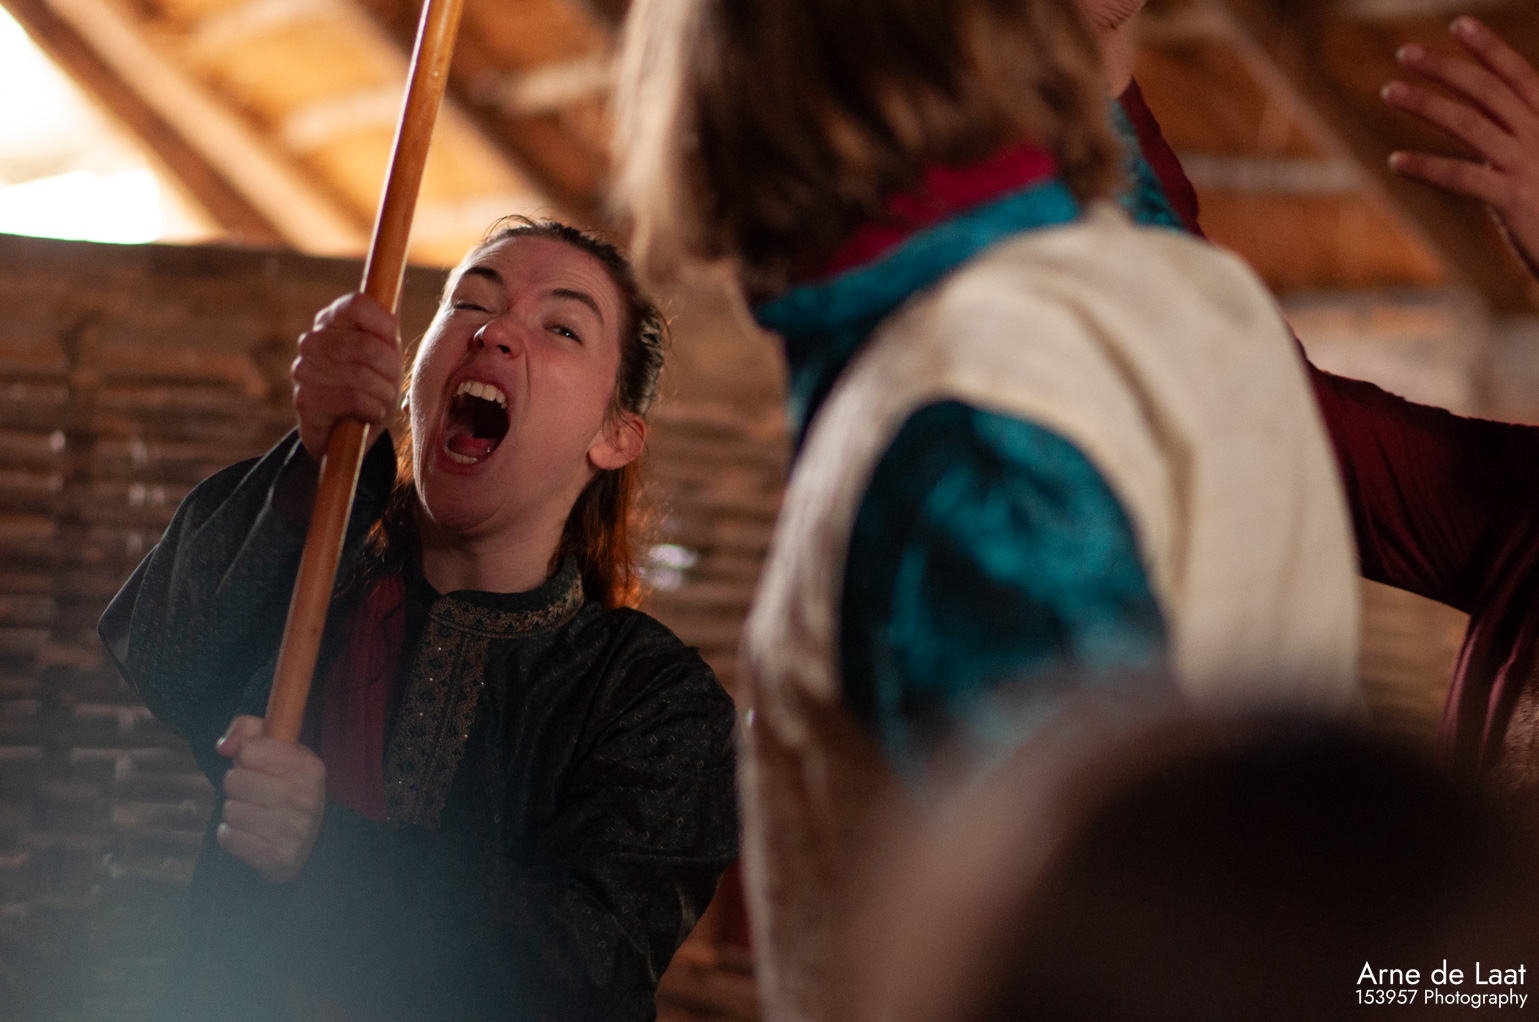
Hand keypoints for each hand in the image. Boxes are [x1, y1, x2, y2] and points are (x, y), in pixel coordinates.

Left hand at [215, 715, 325, 883]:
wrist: (301, 841)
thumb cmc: (282, 787)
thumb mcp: (275, 751)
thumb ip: (248, 729)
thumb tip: (225, 745)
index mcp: (309, 766)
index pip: (249, 750)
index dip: (245, 756)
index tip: (256, 764)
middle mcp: (306, 798)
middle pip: (234, 780)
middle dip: (236, 785)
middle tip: (253, 792)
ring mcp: (294, 830)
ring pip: (230, 810)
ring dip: (234, 812)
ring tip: (253, 813)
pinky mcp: (278, 856)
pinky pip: (228, 837)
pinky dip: (232, 835)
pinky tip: (250, 833)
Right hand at [292, 292, 402, 460]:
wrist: (349, 436)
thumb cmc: (371, 388)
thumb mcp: (386, 353)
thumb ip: (387, 319)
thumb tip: (397, 279)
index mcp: (332, 320)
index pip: (358, 303)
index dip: (384, 326)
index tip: (392, 345)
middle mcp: (313, 340)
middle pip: (367, 345)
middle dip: (390, 371)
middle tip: (389, 384)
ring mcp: (304, 369)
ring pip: (362, 374)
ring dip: (384, 394)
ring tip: (379, 401)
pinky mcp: (304, 399)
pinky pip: (352, 398)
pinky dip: (372, 410)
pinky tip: (368, 415)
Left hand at [1382, 17, 1538, 277]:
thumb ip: (1517, 137)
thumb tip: (1487, 119)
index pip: (1517, 75)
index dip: (1488, 48)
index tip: (1458, 24)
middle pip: (1486, 92)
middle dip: (1445, 67)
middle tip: (1404, 52)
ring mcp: (1527, 166)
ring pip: (1469, 124)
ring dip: (1426, 104)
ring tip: (1389, 90)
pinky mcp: (1513, 200)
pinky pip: (1462, 178)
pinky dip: (1426, 167)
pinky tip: (1394, 162)